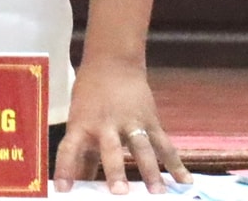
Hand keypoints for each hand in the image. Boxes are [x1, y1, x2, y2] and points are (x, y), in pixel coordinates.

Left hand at [53, 58, 189, 193]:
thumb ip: (82, 153)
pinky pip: (164, 145)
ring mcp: (131, 122)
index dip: (65, 169)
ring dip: (150, 171)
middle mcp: (106, 124)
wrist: (113, 61)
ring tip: (157, 192)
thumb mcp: (80, 119)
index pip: (69, 149)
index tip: (63, 190)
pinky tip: (185, 181)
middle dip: (115, 171)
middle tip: (119, 193)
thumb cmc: (91, 94)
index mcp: (82, 124)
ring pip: (142, 148)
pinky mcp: (150, 121)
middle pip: (111, 149)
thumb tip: (77, 183)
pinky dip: (176, 164)